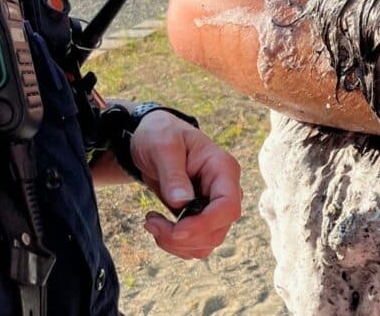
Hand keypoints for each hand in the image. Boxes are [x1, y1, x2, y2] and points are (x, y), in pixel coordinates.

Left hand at [131, 112, 242, 258]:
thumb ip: (173, 174)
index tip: (175, 230)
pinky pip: (196, 244)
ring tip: (152, 222)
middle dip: (183, 237)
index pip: (228, 207)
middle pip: (217, 231)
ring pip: (207, 243)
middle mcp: (225, 190)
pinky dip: (175, 244)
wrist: (152, 139)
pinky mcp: (202, 217)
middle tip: (150, 222)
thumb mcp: (163, 147)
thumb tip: (182, 203)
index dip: (205, 225)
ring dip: (176, 244)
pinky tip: (158, 225)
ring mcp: (215, 206)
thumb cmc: (160, 135)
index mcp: (223, 169)